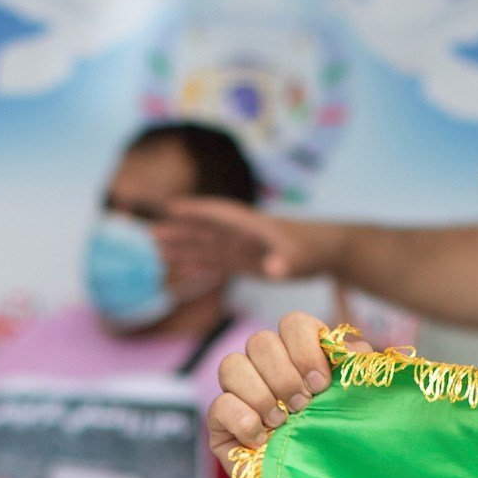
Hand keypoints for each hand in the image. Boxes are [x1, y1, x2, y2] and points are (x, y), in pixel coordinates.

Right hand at [159, 198, 339, 282]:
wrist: (327, 252)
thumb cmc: (314, 250)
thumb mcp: (300, 258)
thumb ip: (285, 263)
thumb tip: (273, 270)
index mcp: (252, 225)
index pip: (219, 214)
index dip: (196, 210)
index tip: (171, 207)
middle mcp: (242, 234)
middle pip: (205, 231)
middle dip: (179, 232)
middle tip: (150, 235)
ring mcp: (242, 248)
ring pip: (206, 246)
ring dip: (183, 247)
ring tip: (156, 249)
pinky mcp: (246, 263)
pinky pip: (216, 262)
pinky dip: (198, 265)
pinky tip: (180, 269)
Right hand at [207, 313, 357, 459]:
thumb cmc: (339, 443)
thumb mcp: (358, 405)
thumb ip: (358, 372)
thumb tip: (354, 350)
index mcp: (301, 354)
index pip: (292, 323)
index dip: (304, 348)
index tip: (321, 384)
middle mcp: (267, 368)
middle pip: (259, 341)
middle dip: (283, 376)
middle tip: (302, 406)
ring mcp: (241, 393)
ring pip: (231, 365)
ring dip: (261, 395)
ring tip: (281, 423)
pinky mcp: (221, 424)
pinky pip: (218, 405)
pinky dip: (242, 419)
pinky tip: (261, 439)